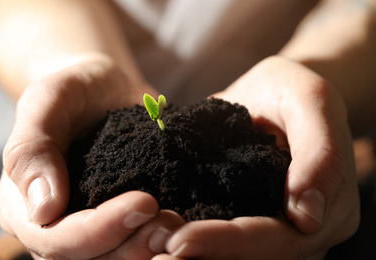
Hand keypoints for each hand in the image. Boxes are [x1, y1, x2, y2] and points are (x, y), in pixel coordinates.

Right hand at [0, 54, 184, 258]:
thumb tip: (43, 210)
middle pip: (87, 259)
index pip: (55, 238)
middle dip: (131, 245)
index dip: (98, 230)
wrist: (105, 90)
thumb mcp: (48, 101)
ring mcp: (88, 225)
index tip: (145, 201)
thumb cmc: (74, 89)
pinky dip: (158, 240)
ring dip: (149, 248)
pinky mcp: (117, 219)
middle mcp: (54, 225)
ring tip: (180, 225)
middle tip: (172, 222)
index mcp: (23, 205)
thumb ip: (32, 148)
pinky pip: (134, 241)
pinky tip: (183, 224)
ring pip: (114, 258)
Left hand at [153, 56, 359, 259]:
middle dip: (207, 254)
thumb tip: (307, 219)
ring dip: (197, 256)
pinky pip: (226, 237)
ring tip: (154, 252)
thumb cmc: (293, 90)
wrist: (276, 93)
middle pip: (256, 255)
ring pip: (240, 254)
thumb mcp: (312, 102)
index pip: (279, 237)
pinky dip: (198, 242)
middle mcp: (305, 228)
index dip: (230, 243)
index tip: (181, 240)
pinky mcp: (251, 213)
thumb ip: (321, 154)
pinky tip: (163, 237)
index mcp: (331, 207)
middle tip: (157, 256)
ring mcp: (278, 225)